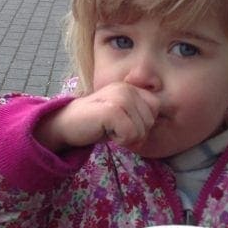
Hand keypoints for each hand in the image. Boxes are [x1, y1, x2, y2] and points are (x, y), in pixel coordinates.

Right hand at [35, 83, 159, 152]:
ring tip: (108, 128)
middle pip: (150, 122)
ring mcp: (120, 97)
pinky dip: (119, 140)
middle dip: (135, 133)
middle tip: (114, 128)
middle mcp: (127, 88)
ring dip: (126, 138)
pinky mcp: (112, 110)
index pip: (155, 109)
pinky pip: (130, 135)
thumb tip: (161, 125)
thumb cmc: (97, 123)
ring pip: (141, 130)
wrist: (67, 124)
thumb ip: (141, 115)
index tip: (124, 125)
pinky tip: (104, 131)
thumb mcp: (123, 115)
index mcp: (132, 87)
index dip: (143, 123)